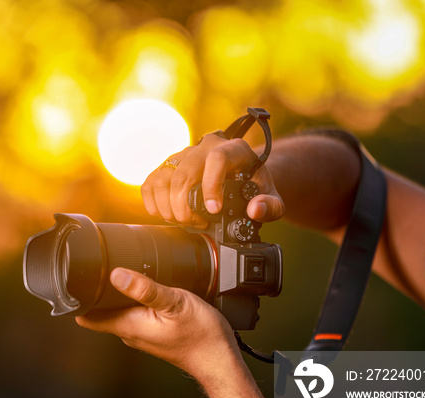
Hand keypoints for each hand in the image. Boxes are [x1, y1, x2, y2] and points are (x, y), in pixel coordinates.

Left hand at [75, 267, 238, 378]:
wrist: (220, 359)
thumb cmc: (201, 336)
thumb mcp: (174, 304)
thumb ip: (145, 289)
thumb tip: (116, 275)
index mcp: (128, 326)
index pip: (87, 316)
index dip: (78, 297)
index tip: (76, 278)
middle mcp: (130, 332)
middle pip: (100, 310)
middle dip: (97, 290)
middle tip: (99, 267)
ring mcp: (141, 333)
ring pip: (118, 310)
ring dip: (117, 294)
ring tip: (122, 273)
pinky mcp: (153, 331)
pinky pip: (134, 313)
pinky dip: (134, 300)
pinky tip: (145, 289)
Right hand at [141, 133, 284, 227]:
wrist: (241, 176)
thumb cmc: (255, 188)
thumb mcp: (272, 198)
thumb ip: (271, 206)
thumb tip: (255, 209)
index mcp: (234, 149)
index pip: (217, 158)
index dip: (211, 185)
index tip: (214, 210)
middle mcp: (206, 146)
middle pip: (185, 171)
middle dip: (184, 205)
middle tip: (194, 223)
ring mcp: (184, 154)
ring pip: (164, 176)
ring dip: (167, 205)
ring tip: (182, 221)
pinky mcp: (169, 166)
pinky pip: (152, 180)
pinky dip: (152, 201)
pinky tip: (162, 214)